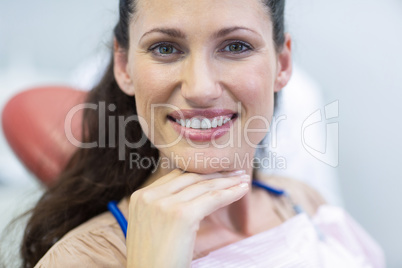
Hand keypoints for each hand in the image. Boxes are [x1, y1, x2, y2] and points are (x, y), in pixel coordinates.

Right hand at [126, 169, 249, 267]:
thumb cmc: (154, 260)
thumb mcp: (151, 226)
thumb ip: (163, 206)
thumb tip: (190, 195)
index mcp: (140, 196)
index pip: (176, 177)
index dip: (200, 173)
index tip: (217, 172)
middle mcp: (150, 196)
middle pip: (191, 177)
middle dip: (216, 173)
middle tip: (235, 172)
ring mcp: (165, 204)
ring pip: (204, 186)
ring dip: (228, 181)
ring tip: (244, 179)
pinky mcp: (182, 215)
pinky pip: (213, 198)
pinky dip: (230, 193)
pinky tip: (242, 190)